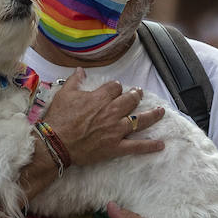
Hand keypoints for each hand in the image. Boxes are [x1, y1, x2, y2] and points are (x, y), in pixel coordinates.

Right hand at [41, 67, 165, 166]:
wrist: (55, 143)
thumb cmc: (58, 118)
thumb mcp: (64, 94)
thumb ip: (75, 81)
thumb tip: (80, 70)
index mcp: (100, 98)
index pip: (116, 87)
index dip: (117, 87)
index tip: (116, 88)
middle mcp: (111, 112)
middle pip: (131, 100)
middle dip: (136, 95)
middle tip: (139, 94)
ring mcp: (116, 130)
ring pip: (139, 119)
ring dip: (152, 115)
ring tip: (160, 111)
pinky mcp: (115, 147)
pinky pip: (136, 146)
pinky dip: (150, 146)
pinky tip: (161, 144)